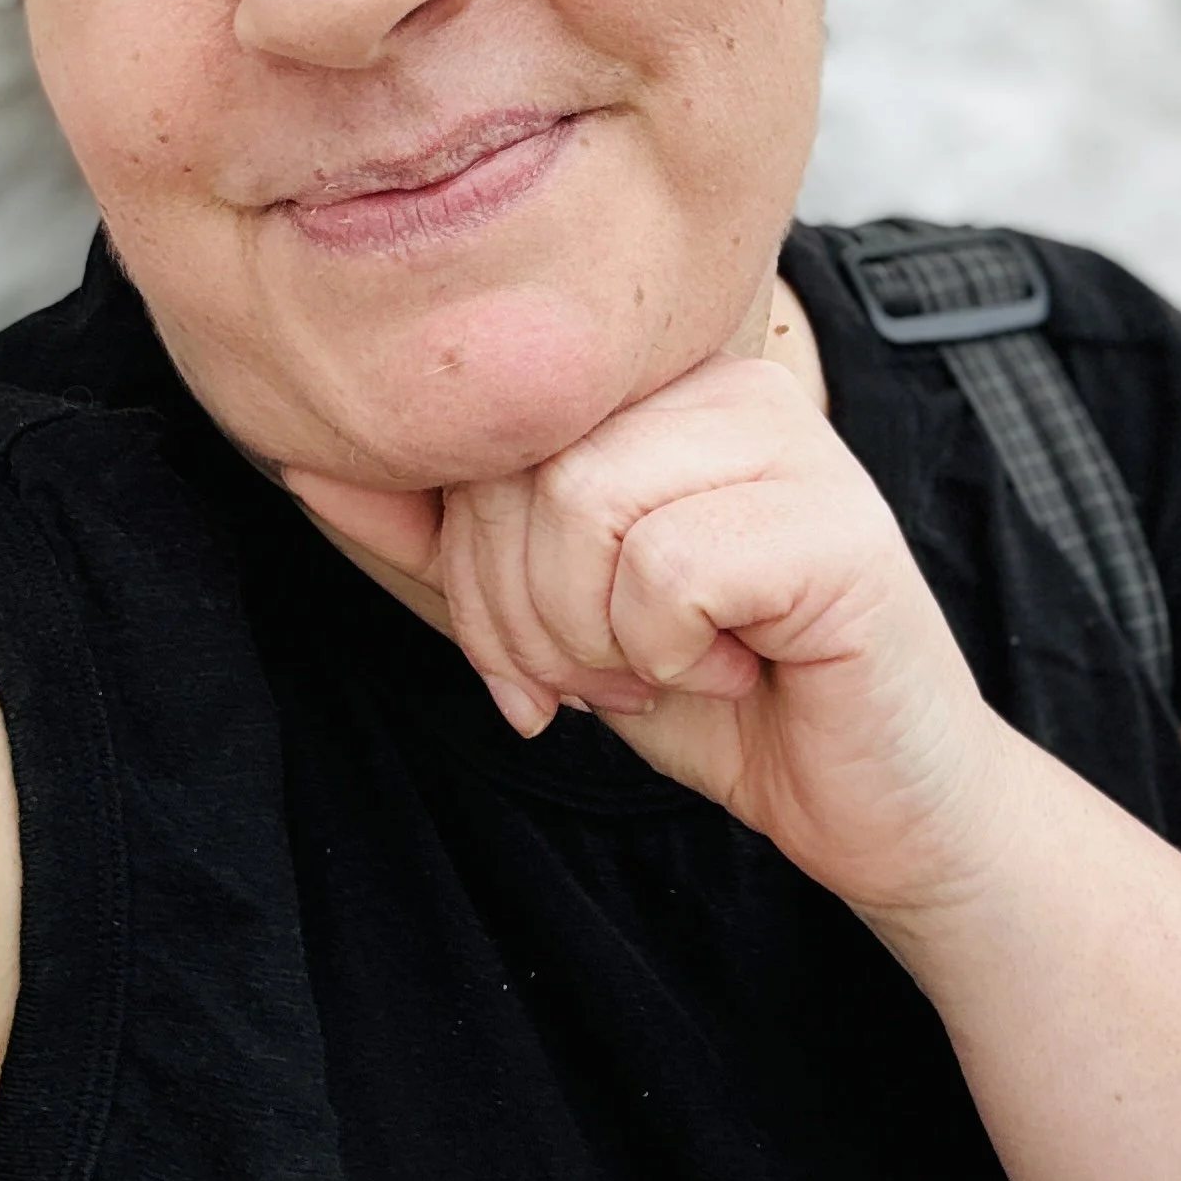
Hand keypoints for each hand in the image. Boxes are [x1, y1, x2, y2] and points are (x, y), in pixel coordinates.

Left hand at [287, 354, 1019, 918]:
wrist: (875, 803)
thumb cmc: (714, 692)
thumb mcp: (548, 616)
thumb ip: (435, 545)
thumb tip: (304, 462)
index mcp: (655, 379)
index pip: (482, 432)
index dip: (472, 569)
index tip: (536, 654)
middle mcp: (723, 377)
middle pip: (522, 470)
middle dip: (525, 617)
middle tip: (606, 674)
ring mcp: (789, 436)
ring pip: (582, 508)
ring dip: (597, 639)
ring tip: (669, 663)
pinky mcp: (836, 522)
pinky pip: (665, 572)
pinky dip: (671, 656)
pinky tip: (739, 662)